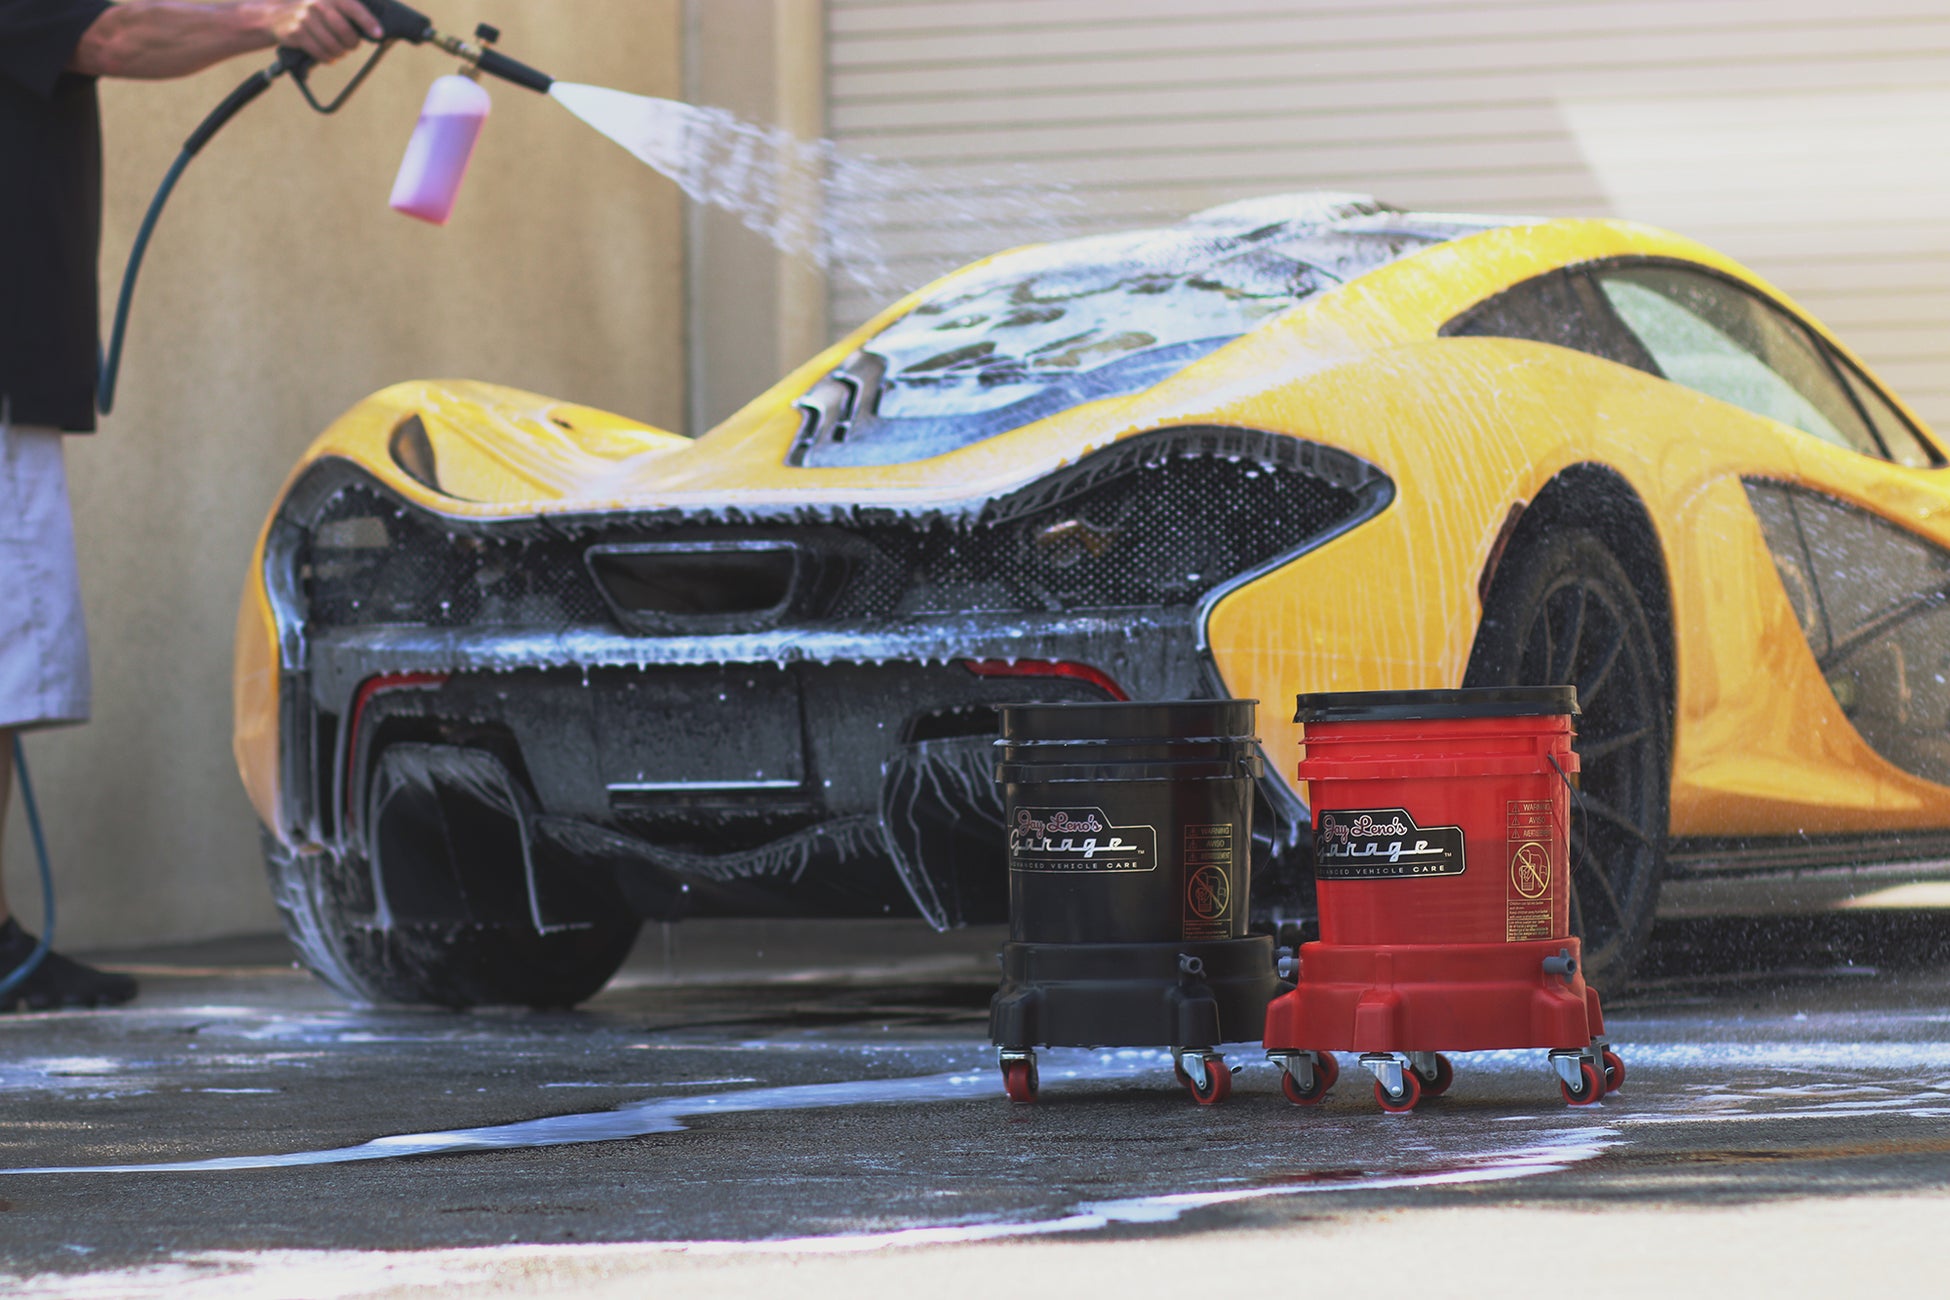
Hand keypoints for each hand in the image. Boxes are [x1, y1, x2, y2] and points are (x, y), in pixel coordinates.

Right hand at [262, 0, 382, 63]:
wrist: (276, 13)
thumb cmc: (313, 11)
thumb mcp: (328, 2)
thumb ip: (348, 11)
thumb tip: (375, 30)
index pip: (353, 8)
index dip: (368, 22)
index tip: (379, 34)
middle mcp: (317, 4)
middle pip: (345, 32)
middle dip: (353, 43)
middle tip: (352, 45)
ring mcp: (305, 18)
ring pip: (334, 46)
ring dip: (340, 52)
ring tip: (339, 49)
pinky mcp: (296, 33)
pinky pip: (321, 53)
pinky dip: (329, 58)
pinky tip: (329, 55)